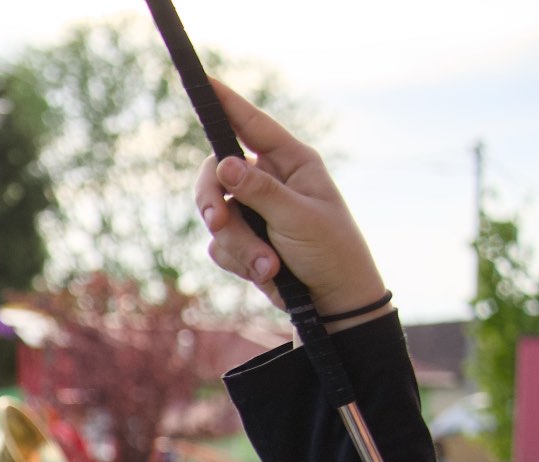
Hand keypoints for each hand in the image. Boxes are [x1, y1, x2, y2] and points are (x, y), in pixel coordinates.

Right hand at [191, 82, 384, 319]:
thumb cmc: (330, 250)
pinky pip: (218, 246)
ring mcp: (253, 212)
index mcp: (291, 163)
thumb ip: (259, 191)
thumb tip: (224, 163)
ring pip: (215, 217)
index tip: (206, 84)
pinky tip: (267, 273)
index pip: (253, 126)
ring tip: (269, 265)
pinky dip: (239, 262)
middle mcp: (268, 182)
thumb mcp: (297, 217)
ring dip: (238, 246)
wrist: (332, 300)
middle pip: (217, 174)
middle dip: (211, 201)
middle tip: (215, 220)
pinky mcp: (243, 242)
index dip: (229, 105)